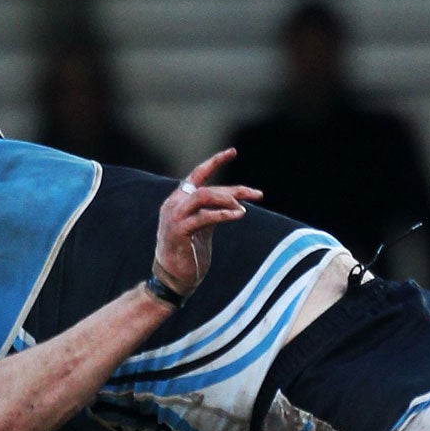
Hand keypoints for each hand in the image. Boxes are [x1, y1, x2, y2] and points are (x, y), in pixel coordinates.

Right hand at [152, 149, 261, 296]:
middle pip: (207, 187)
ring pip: (203, 197)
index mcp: (179, 199)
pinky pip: (203, 217)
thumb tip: (234, 200)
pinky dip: (222, 214)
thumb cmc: (189, 252)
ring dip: (226, 200)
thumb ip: (212, 210)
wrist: (173, 278)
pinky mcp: (178, 231)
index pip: (198, 174)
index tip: (232, 152)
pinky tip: (237, 214)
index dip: (215, 161)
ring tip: (243, 208)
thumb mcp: (202, 227)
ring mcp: (174, 217)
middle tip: (256, 195)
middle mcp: (174, 204)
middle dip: (233, 190)